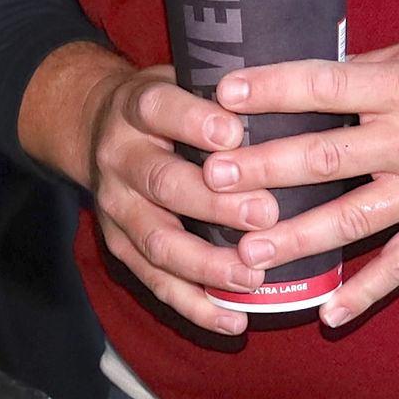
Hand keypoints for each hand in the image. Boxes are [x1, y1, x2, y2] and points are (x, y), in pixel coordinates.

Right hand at [19, 48, 277, 337]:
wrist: (95, 126)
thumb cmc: (168, 104)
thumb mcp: (183, 77)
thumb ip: (227, 89)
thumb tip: (303, 97)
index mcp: (135, 106)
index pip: (160, 109)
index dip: (194, 122)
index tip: (235, 133)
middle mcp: (119, 156)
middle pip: (161, 183)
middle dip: (214, 204)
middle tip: (266, 214)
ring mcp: (115, 206)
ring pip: (157, 241)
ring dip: (206, 264)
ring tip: (254, 278)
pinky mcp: (118, 245)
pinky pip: (155, 282)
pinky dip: (195, 306)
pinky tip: (234, 321)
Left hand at [203, 0, 398, 327]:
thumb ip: (369, 71)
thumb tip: (304, 81)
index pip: (323, 87)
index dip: (271, 90)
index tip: (222, 94)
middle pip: (324, 158)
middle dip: (262, 170)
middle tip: (210, 179)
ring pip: (352, 220)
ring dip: (296, 238)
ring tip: (245, 252)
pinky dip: (365, 293)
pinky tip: (325, 314)